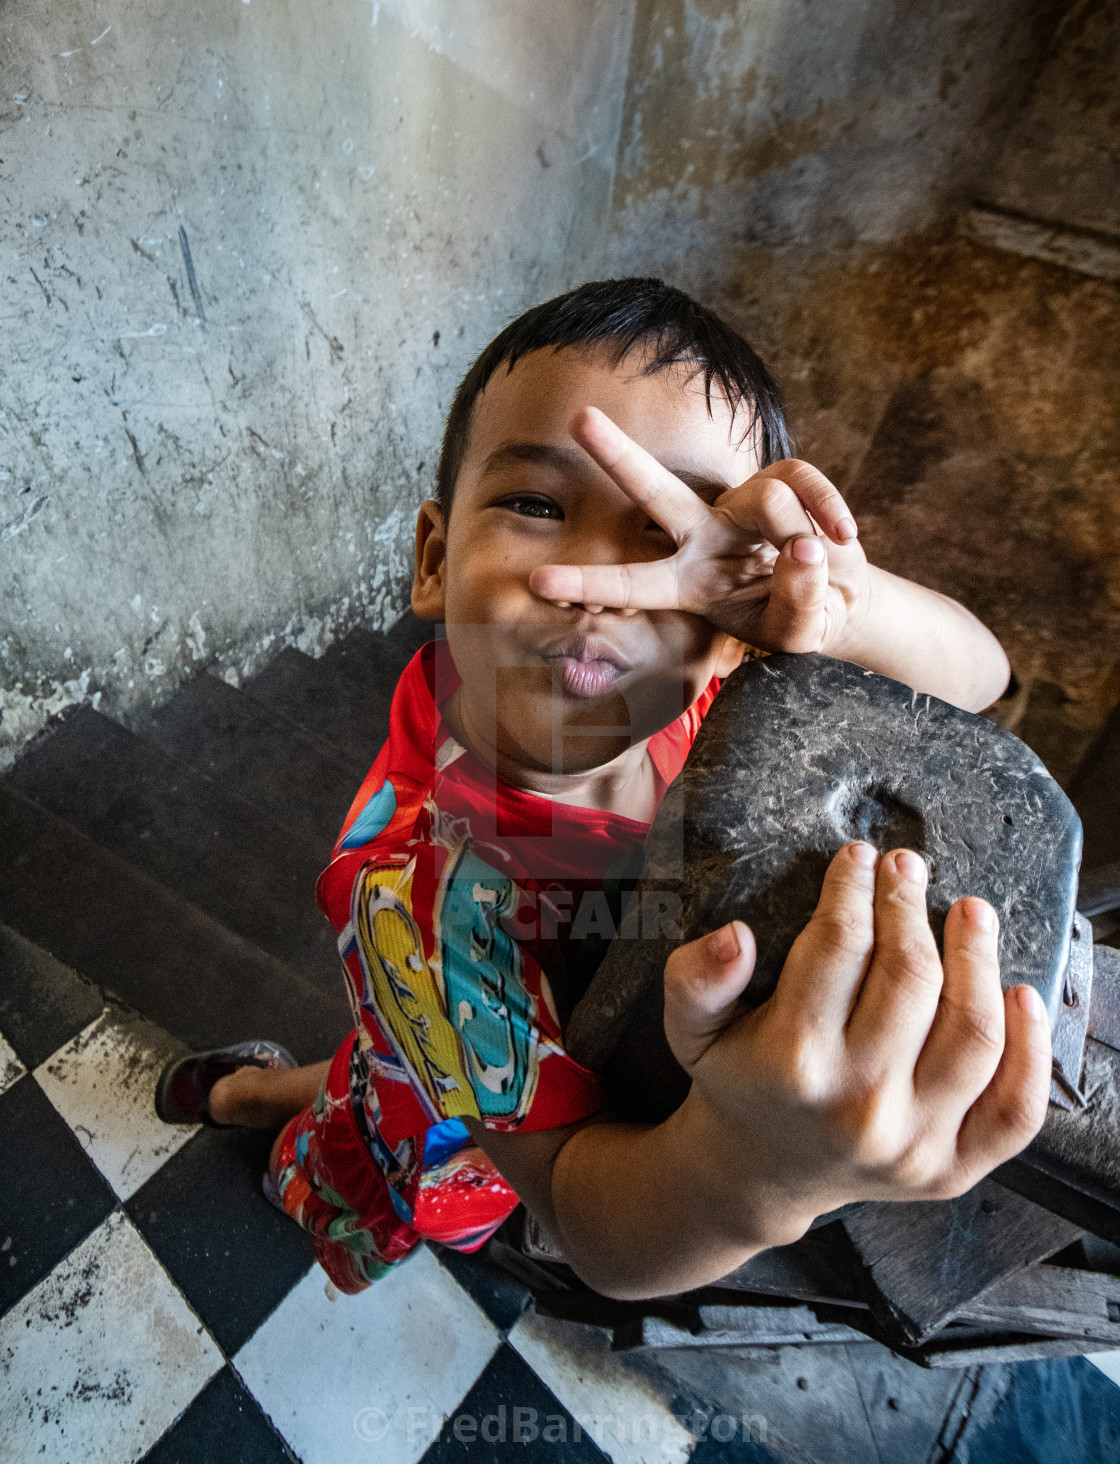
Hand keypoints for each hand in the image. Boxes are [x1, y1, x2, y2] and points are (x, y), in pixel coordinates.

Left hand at [527, 406, 869, 652]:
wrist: (838, 599)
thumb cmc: (799, 618)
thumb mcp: (796, 632)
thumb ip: (797, 601)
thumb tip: (803, 550)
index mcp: (688, 582)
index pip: (631, 583)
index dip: (587, 581)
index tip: (536, 582)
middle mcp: (703, 535)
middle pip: (656, 490)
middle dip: (619, 454)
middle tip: (579, 416)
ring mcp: (740, 506)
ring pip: (765, 502)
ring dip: (800, 535)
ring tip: (822, 560)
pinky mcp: (784, 483)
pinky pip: (804, 483)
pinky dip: (829, 509)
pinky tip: (845, 535)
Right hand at [663, 843, 1051, 1243]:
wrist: (761, 1173)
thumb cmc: (736, 1081)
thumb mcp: (689, 1030)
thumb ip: (696, 978)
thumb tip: (736, 937)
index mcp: (793, 1061)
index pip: (838, 946)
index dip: (853, 888)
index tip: (860, 856)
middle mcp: (858, 1104)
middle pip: (910, 977)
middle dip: (910, 906)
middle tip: (908, 867)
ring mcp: (912, 1142)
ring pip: (972, 1032)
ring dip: (980, 958)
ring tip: (971, 912)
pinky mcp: (951, 1168)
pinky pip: (1013, 1109)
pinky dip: (1031, 1049)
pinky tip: (1021, 995)